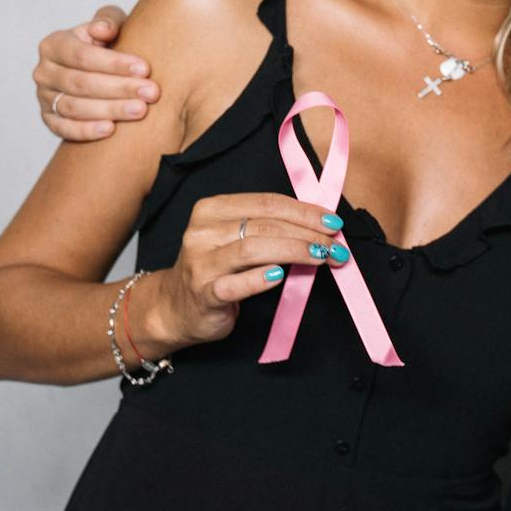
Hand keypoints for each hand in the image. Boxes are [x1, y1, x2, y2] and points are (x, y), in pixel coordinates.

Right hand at [34, 6, 159, 140]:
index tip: (145, 69)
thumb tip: (103, 29)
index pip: (83, 56)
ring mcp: (44, 97)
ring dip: (109, 110)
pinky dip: (86, 130)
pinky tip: (111, 130)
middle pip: (81, 83)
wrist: (97, 68)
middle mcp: (44, 71)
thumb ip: (107, 21)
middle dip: (119, 88)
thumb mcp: (108, 26)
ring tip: (140, 110)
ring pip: (74, 107)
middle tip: (150, 93)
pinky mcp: (49, 119)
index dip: (114, 63)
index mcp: (54, 45)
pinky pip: (64, 129)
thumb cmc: (106, 43)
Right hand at [143, 193, 351, 351]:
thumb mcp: (235, 239)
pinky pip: (235, 284)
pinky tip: (281, 277)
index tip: (333, 221)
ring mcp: (201, 262)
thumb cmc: (216, 269)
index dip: (304, 210)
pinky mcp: (203, 293)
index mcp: (212, 209)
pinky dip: (261, 279)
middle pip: (264, 224)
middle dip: (307, 232)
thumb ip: (268, 228)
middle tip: (335, 244)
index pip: (266, 202)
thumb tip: (319, 225)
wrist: (175, 308)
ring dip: (294, 251)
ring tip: (322, 257)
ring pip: (253, 249)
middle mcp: (203, 232)